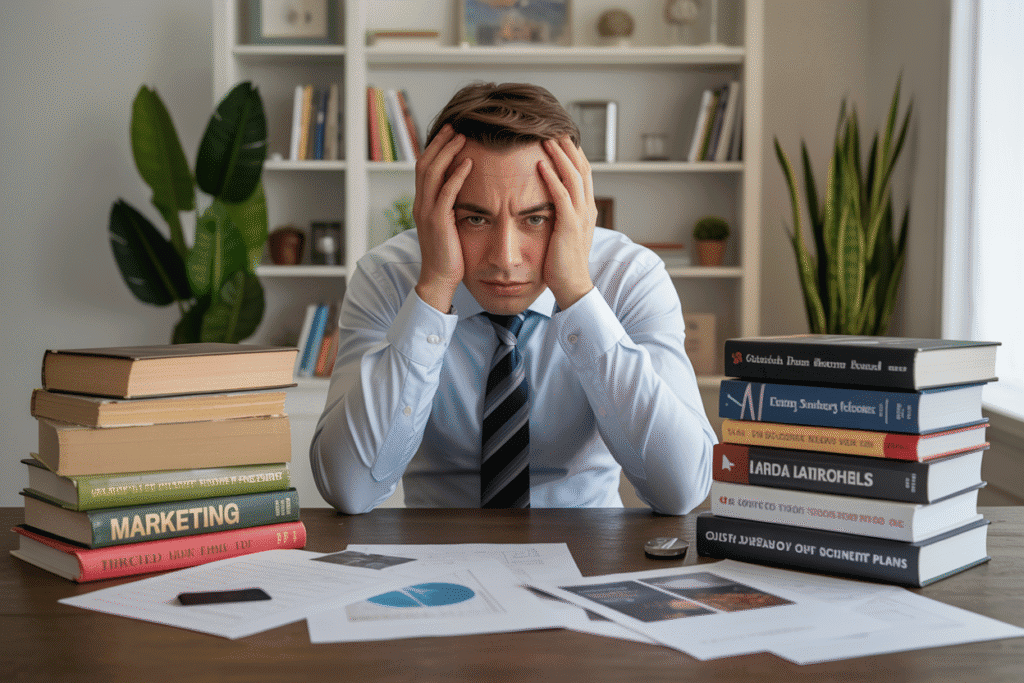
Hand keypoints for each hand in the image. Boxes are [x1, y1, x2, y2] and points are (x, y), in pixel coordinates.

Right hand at [413, 125, 472, 312]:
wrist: (439, 278)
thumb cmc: (449, 254)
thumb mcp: (448, 225)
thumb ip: (451, 207)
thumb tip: (465, 193)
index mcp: (422, 203)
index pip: (425, 168)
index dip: (436, 148)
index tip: (450, 132)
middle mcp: (421, 204)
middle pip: (426, 164)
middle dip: (440, 143)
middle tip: (455, 125)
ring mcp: (427, 212)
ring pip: (433, 173)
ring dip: (447, 152)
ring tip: (462, 137)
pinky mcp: (438, 222)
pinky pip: (446, 193)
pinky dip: (456, 175)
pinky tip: (468, 163)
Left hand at [538, 137, 596, 309]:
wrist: (572, 285)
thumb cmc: (564, 262)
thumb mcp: (565, 232)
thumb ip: (562, 214)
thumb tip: (549, 201)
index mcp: (587, 209)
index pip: (583, 172)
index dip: (573, 152)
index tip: (560, 136)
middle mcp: (588, 208)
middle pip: (581, 167)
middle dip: (568, 146)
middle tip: (554, 127)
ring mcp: (581, 217)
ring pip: (573, 177)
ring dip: (559, 156)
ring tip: (546, 138)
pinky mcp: (569, 226)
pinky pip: (561, 196)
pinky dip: (551, 178)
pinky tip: (540, 165)